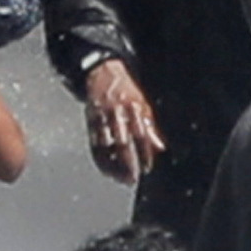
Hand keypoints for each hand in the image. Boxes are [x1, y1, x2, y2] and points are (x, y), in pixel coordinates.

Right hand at [77, 61, 161, 181]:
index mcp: (132, 108)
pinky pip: (94, 144)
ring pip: (105, 146)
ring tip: (120, 179)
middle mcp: (116, 113)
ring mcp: (101, 117)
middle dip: (127, 163)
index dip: (144, 153)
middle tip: (133, 179)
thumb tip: (160, 147)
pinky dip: (100, 159)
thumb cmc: (126, 91)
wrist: (102, 71)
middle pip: (121, 143)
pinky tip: (107, 170)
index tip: (147, 168)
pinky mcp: (90, 121)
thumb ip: (151, 128)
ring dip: (112, 165)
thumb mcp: (143, 105)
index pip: (140, 135)